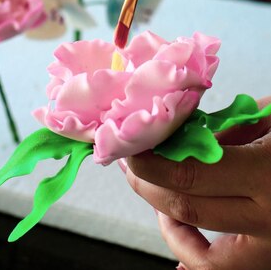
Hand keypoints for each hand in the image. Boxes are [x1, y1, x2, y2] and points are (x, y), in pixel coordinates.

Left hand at [126, 97, 270, 269]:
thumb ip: (229, 128)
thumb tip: (183, 135)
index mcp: (268, 176)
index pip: (189, 175)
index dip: (149, 162)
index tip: (128, 146)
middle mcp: (270, 222)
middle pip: (186, 209)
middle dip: (145, 186)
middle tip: (131, 164)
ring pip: (203, 260)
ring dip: (168, 227)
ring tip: (157, 198)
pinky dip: (196, 257)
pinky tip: (183, 236)